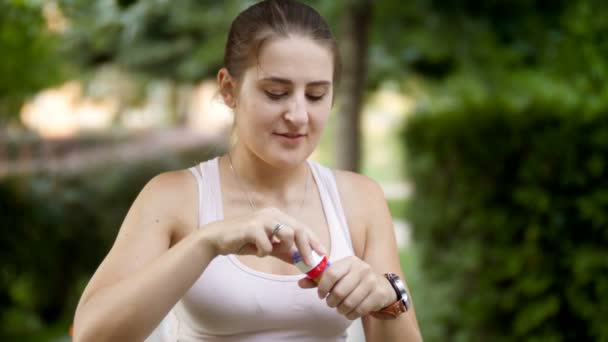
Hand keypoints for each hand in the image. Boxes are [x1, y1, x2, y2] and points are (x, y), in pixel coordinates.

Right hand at [200, 207, 325, 265]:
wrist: (218, 238)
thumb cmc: (243, 240)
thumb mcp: (268, 246)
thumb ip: (284, 251)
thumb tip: (301, 260)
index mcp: (277, 215)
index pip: (301, 227)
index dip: (314, 240)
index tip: (323, 254)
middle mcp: (272, 213)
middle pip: (298, 229)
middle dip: (306, 248)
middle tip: (309, 263)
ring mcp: (262, 218)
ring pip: (286, 235)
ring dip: (280, 248)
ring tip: (267, 250)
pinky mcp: (252, 227)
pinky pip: (267, 245)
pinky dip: (263, 252)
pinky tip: (254, 250)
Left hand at [298, 256, 395, 319]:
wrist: (382, 286)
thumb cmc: (355, 280)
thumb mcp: (339, 275)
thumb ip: (320, 279)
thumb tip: (300, 283)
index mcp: (349, 261)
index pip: (331, 273)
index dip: (322, 287)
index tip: (321, 295)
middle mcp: (362, 269)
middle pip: (340, 291)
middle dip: (331, 301)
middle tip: (330, 303)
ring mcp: (371, 281)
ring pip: (350, 302)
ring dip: (341, 309)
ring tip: (339, 308)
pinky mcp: (378, 294)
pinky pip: (360, 310)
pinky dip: (350, 315)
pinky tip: (349, 312)